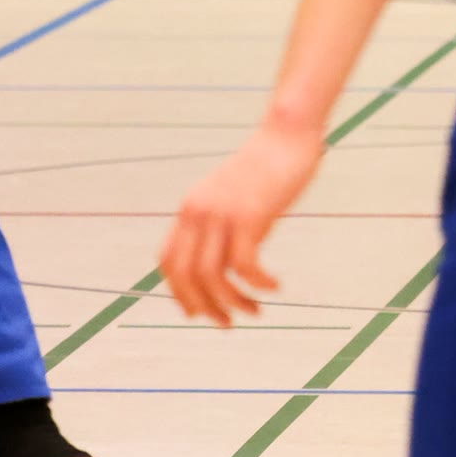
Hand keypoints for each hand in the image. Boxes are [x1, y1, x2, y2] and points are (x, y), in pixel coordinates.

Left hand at [160, 121, 322, 326]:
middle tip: (227, 323)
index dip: (179, 292)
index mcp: (191, 207)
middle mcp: (199, 212)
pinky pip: (244, 264)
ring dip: (233, 302)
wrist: (288, 133)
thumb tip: (226, 253)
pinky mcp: (251, 215)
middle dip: (204, 306)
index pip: (167, 261)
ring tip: (255, 312)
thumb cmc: (270, 163)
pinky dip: (258, 283)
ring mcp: (223, 214)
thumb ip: (224, 219)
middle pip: (185, 275)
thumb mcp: (236, 193)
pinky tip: (275, 286)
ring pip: (213, 276)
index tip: (199, 311)